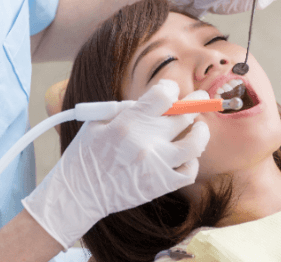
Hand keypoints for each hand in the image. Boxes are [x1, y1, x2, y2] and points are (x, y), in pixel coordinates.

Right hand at [22, 79, 209, 249]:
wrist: (79, 193)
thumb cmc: (85, 154)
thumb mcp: (96, 121)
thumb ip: (125, 108)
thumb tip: (153, 101)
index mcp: (127, 123)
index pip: (163, 97)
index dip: (170, 88)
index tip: (170, 89)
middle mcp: (145, 142)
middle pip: (183, 116)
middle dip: (194, 102)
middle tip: (201, 97)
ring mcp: (156, 165)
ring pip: (194, 144)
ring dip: (201, 131)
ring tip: (200, 125)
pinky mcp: (160, 185)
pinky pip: (189, 172)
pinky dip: (193, 160)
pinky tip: (188, 153)